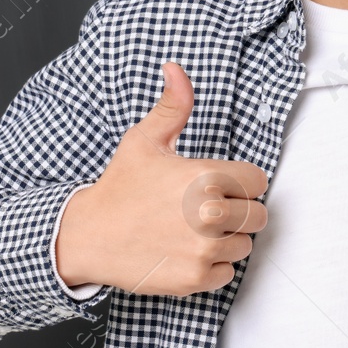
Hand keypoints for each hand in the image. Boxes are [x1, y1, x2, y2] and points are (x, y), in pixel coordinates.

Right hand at [56, 60, 270, 296]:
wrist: (89, 235)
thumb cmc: (119, 188)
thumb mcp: (145, 140)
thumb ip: (173, 105)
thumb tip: (176, 70)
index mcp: (207, 177)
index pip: (258, 180)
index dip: (239, 182)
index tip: (218, 185)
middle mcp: (211, 214)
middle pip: (258, 215)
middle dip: (237, 211)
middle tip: (206, 209)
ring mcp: (205, 249)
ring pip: (244, 245)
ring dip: (227, 240)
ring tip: (194, 230)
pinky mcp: (196, 278)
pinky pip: (228, 273)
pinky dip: (212, 267)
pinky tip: (186, 251)